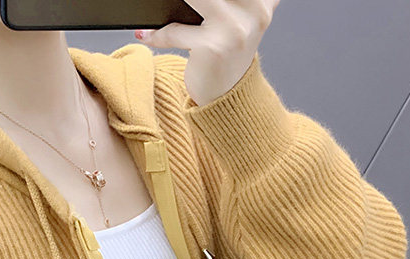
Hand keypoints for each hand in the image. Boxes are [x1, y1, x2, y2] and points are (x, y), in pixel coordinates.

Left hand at [134, 0, 280, 106]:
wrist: (226, 98)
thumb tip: (180, 0)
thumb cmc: (225, 56)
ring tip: (155, 9)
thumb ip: (228, 2)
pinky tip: (146, 34)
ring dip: (170, 6)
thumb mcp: (236, 20)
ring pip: (192, 0)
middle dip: (187, 0)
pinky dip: (157, 34)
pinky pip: (174, 32)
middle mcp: (255, 12)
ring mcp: (234, 29)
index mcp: (263, 1)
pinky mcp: (212, 47)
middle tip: (178, 4)